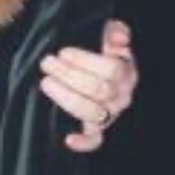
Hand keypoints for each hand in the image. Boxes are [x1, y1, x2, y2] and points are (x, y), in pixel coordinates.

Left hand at [39, 18, 138, 151]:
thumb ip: (114, 31)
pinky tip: (68, 139)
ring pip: (93, 113)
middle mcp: (121, 96)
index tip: (63, 52)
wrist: (93, 71)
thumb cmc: (98, 51)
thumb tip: (118, 38)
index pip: (112, 69)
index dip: (86, 61)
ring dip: (67, 98)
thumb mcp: (107, 35)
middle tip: (47, 63)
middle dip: (69, 75)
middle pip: (99, 90)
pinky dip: (83, 142)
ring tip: (47, 82)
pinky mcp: (97, 130)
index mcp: (127, 72)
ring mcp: (110, 115)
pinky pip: (95, 141)